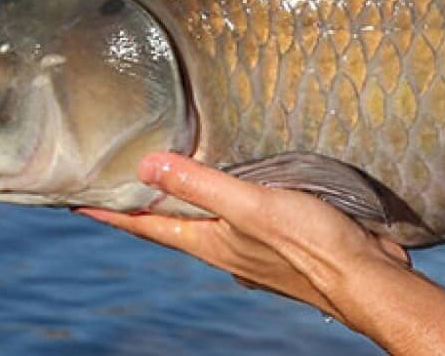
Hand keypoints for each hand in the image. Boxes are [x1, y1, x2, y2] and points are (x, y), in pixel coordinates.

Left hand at [78, 154, 444, 354]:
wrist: (367, 279)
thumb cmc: (310, 246)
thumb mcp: (251, 208)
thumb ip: (202, 186)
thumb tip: (146, 165)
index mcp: (211, 243)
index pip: (149, 226)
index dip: (114, 210)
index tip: (77, 198)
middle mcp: (227, 248)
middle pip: (175, 224)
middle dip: (147, 202)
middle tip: (122, 175)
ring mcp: (256, 246)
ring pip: (212, 219)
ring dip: (190, 198)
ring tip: (176, 170)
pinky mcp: (287, 238)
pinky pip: (248, 214)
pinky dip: (233, 197)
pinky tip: (246, 181)